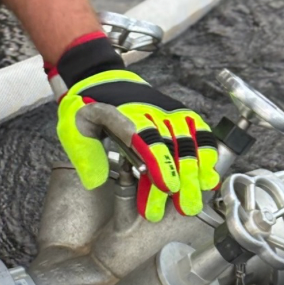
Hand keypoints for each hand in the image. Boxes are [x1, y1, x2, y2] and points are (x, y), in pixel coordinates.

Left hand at [50, 32, 219, 220]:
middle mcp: (149, 111)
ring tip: (196, 199)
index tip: (168, 185)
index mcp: (122, 114)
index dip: (160, 162)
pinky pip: (198, 130)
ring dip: (197, 171)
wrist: (99, 78)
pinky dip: (208, 152)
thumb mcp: (74, 127)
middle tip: (183, 206)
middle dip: (182, 177)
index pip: (146, 137)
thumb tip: (97, 182)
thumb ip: (85, 154)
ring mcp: (166, 112)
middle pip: (173, 143)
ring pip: (190, 139)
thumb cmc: (88, 107)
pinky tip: (209, 175)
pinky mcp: (176, 114)